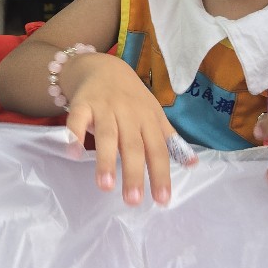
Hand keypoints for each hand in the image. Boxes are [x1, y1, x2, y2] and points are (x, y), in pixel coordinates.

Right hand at [63, 53, 195, 205]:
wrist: (103, 66)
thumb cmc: (132, 98)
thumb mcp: (154, 114)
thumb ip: (170, 140)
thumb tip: (192, 164)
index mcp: (149, 119)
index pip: (158, 150)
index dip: (161, 175)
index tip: (162, 200)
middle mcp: (128, 114)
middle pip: (132, 146)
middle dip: (133, 173)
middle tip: (133, 200)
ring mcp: (104, 108)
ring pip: (107, 135)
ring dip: (105, 160)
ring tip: (106, 186)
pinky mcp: (82, 104)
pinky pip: (77, 121)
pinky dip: (75, 136)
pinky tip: (74, 154)